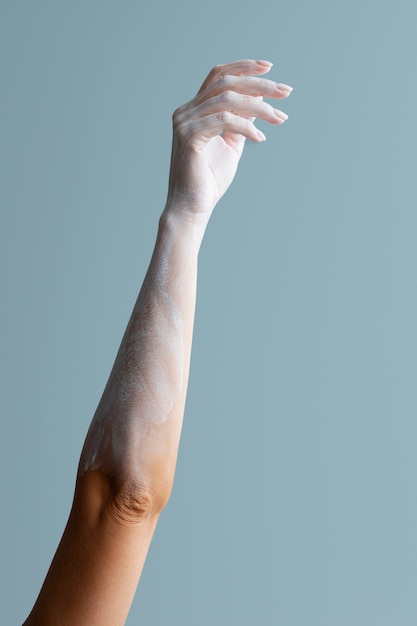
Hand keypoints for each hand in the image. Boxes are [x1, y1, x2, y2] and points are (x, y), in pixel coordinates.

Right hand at [165, 59, 291, 221]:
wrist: (192, 207)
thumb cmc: (210, 180)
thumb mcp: (232, 145)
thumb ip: (242, 121)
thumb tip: (259, 99)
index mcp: (194, 110)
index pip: (218, 76)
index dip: (244, 67)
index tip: (270, 68)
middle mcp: (186, 111)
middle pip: (226, 83)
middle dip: (259, 84)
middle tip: (286, 91)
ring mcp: (185, 123)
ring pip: (227, 99)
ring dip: (259, 106)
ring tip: (279, 117)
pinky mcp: (189, 137)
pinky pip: (224, 121)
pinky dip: (246, 126)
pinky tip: (261, 137)